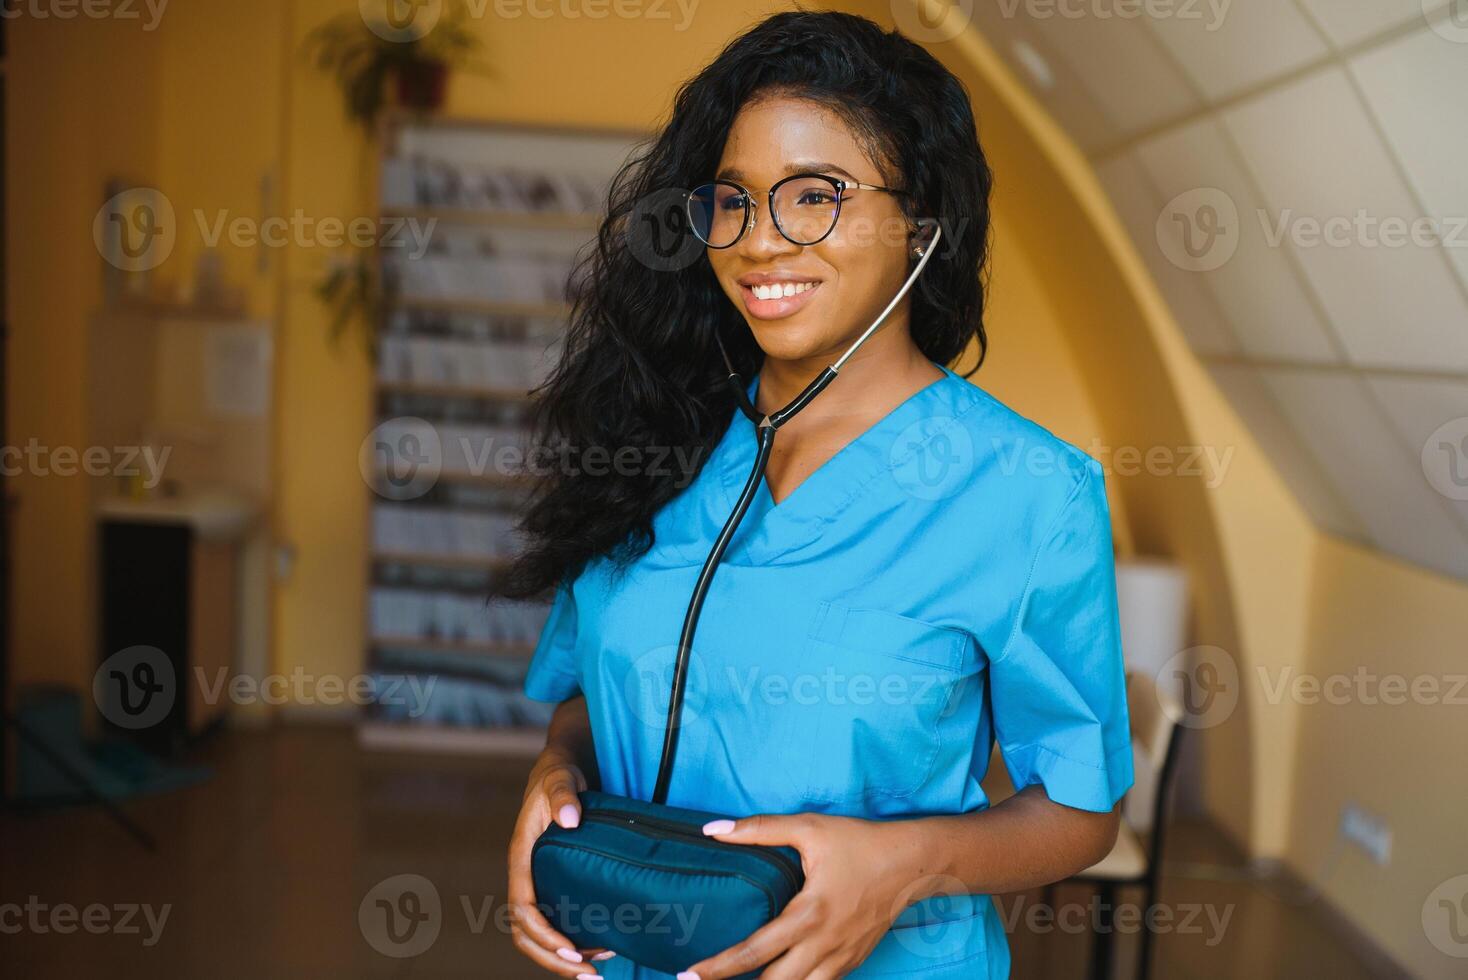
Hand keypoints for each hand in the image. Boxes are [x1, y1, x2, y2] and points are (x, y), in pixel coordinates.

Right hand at [507, 748, 615, 976]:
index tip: (570, 950)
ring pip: (539, 935)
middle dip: (553, 959)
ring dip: (562, 959)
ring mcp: (540, 883)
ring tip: (596, 971)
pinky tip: (602, 948)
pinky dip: (574, 942)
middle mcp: (527, 876)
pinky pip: (557, 922)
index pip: (523, 907)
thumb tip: (570, 819)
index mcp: (522, 856)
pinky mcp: (556, 884)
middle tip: (588, 974)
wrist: (562, 771)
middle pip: (526, 933)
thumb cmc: (557, 775)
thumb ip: (563, 794)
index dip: (543, 933)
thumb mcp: (559, 777)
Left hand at [679, 812, 925, 979]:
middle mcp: (823, 944)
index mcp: (808, 913)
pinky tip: (780, 979)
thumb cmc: (858, 843)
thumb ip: (759, 829)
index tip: (688, 976)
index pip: (754, 951)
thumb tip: (713, 829)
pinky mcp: (852, 963)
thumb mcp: (809, 827)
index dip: (718, 968)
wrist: (911, 864)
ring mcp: (840, 959)